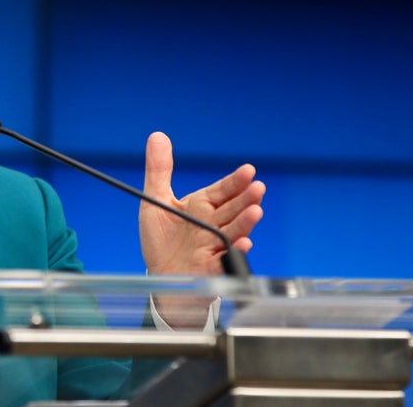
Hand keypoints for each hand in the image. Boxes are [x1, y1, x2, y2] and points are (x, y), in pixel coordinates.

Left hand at [139, 132, 264, 275]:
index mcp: (202, 206)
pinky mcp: (212, 267)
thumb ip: (158, 170)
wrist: (160, 276)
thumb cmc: (162, 240)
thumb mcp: (155, 202)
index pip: (223, 190)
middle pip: (232, 209)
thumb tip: (157, 135)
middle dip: (246, 199)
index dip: (235, 181)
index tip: (248, 170)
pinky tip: (242, 244)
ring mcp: (215, 245)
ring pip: (234, 231)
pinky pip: (225, 259)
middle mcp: (213, 224)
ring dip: (245, 222)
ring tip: (256, 211)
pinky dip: (234, 252)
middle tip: (258, 188)